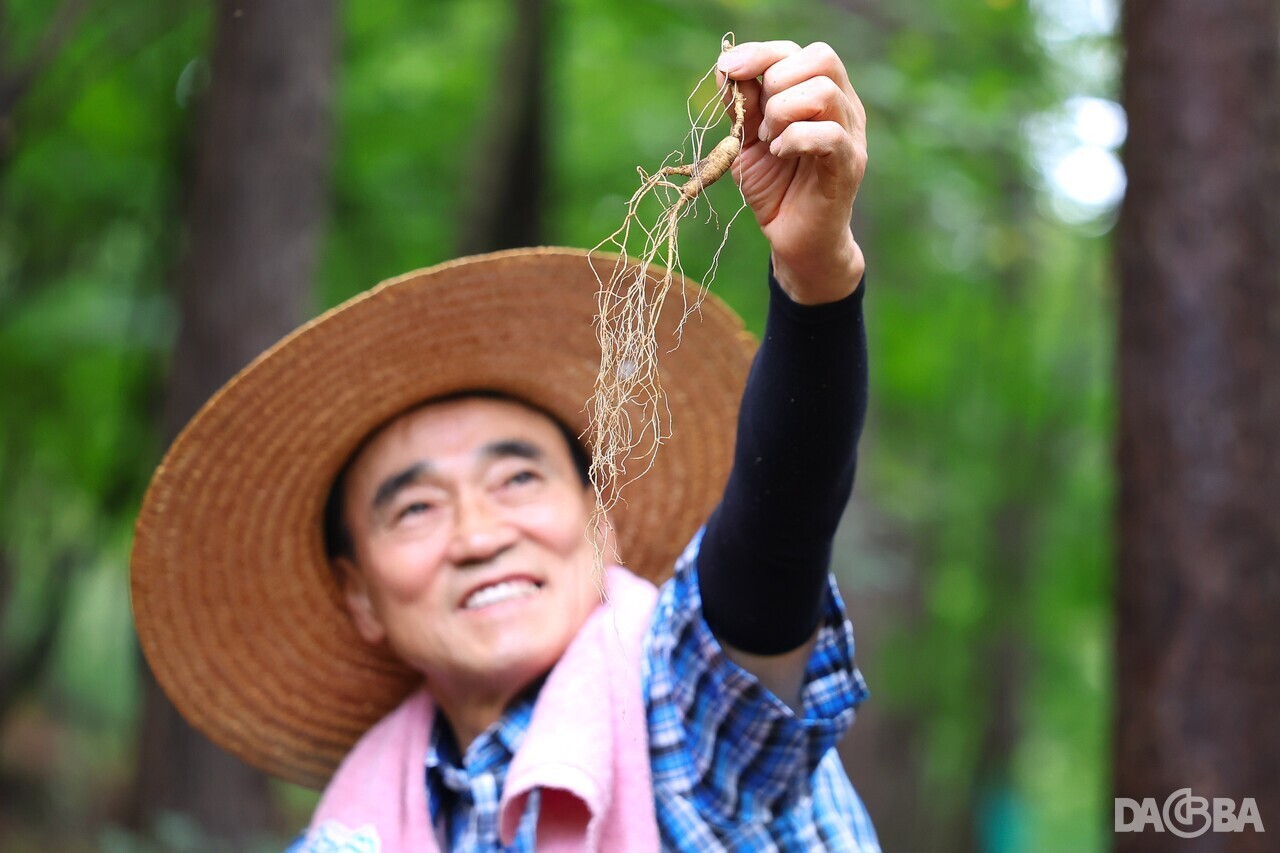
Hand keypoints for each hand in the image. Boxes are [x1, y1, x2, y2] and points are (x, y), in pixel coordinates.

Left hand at [717, 40, 866, 303]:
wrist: (793, 240)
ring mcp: (851, 135)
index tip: (729, 70)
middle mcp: (843, 107)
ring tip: (770, 141)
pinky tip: (779, 154)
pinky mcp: (849, 165)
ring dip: (783, 113)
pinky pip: (828, 135)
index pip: (799, 51)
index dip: (761, 53)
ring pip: (823, 92)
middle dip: (776, 83)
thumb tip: (727, 65)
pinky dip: (794, 140)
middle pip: (821, 58)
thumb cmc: (775, 186)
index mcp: (820, 94)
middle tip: (762, 123)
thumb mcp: (747, 139)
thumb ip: (742, 103)